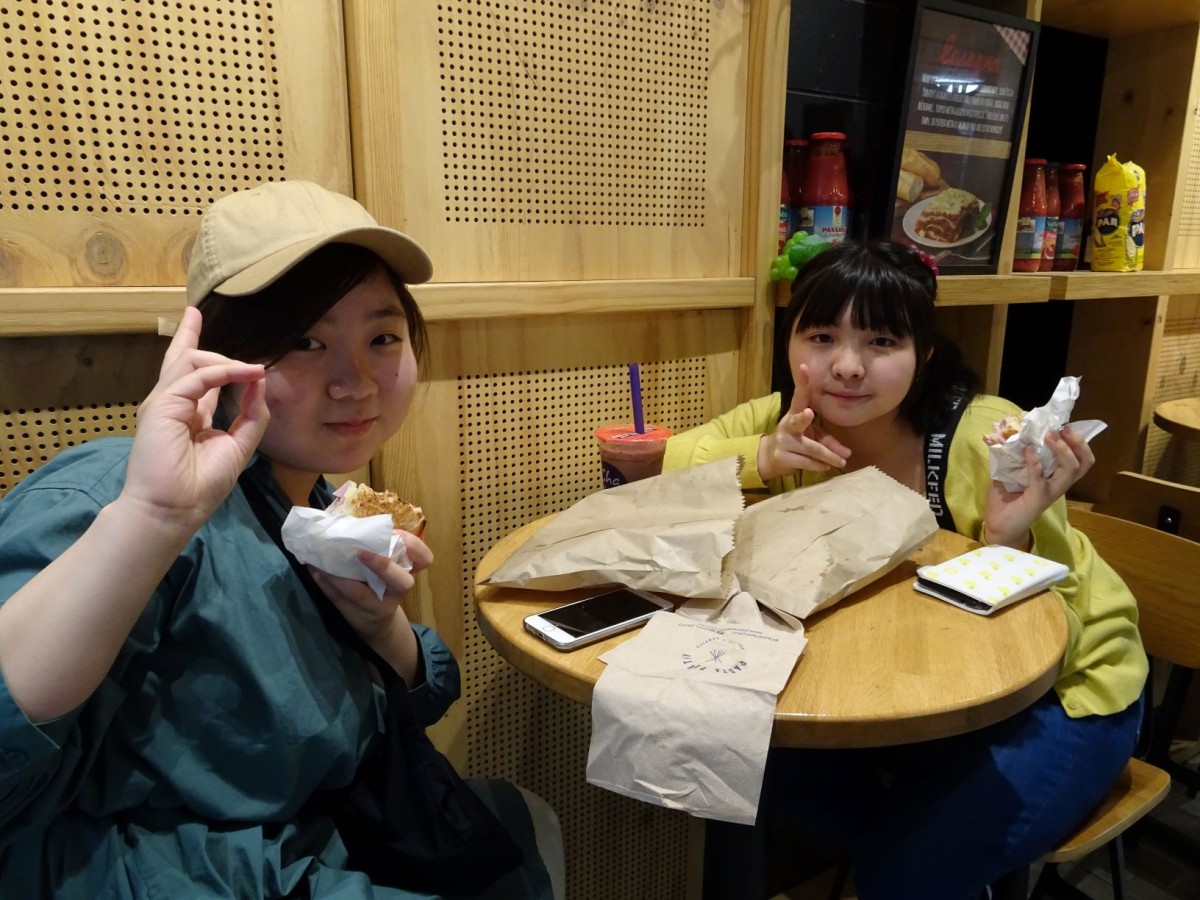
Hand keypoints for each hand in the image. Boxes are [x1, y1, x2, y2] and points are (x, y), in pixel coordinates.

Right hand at [123, 307, 267, 530]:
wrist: (172, 509)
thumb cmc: (200, 486)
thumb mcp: (238, 446)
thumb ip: (252, 416)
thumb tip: (261, 383)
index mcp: (188, 415)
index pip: (196, 378)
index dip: (205, 357)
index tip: (208, 339)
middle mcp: (173, 404)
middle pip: (180, 360)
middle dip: (188, 334)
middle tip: (193, 312)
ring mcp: (164, 403)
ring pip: (191, 363)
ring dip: (226, 360)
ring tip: (253, 367)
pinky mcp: (163, 405)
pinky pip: (197, 376)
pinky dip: (225, 371)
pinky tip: (247, 372)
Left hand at [310, 531, 433, 682]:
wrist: (378, 623)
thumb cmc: (384, 584)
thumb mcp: (392, 567)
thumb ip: (383, 548)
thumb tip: (353, 518)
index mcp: (408, 572)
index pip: (424, 560)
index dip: (415, 547)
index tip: (396, 533)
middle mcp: (397, 591)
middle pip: (403, 582)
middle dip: (383, 566)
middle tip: (360, 552)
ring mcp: (377, 606)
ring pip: (361, 595)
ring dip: (340, 577)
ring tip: (323, 562)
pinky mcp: (357, 615)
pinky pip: (339, 600)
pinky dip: (325, 584)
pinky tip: (315, 571)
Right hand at [758, 365, 850, 480]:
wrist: (770, 457)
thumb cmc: (796, 441)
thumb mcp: (813, 437)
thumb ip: (830, 442)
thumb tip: (848, 453)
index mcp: (795, 413)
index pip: (799, 396)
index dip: (803, 382)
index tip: (804, 367)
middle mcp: (788, 425)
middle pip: (797, 421)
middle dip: (803, 418)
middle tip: (809, 413)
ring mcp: (784, 442)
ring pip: (811, 449)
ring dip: (828, 456)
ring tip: (842, 462)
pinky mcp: (783, 457)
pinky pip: (806, 462)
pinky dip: (818, 465)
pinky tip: (826, 467)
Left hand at [984, 426, 1093, 549]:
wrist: (998, 524)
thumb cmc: (1006, 498)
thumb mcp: (1010, 470)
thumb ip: (1012, 454)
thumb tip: (1004, 432)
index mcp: (1056, 476)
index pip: (1079, 458)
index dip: (1077, 441)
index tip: (1064, 425)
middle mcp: (1059, 483)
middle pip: (1084, 462)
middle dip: (1078, 443)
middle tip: (1063, 429)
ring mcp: (1051, 491)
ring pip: (1071, 469)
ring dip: (1062, 450)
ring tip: (1050, 436)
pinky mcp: (1038, 499)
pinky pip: (1041, 479)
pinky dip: (1035, 463)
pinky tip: (1027, 451)